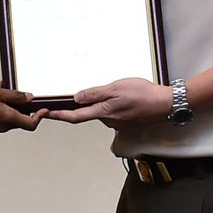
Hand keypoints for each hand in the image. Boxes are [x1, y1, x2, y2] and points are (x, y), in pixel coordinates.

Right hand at [0, 85, 45, 133]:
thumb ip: (14, 95)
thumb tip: (28, 97)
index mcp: (9, 119)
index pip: (31, 123)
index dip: (40, 116)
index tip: (44, 108)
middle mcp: (5, 125)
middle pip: (23, 118)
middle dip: (25, 106)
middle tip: (25, 94)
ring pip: (12, 115)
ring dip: (13, 103)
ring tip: (6, 89)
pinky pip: (3, 114)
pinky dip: (4, 104)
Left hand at [45, 78, 170, 127]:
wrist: (166, 104)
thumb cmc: (143, 94)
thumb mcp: (116, 88)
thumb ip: (95, 94)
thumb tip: (76, 98)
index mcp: (103, 113)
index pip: (75, 116)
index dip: (59, 115)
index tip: (46, 114)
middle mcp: (108, 121)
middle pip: (89, 113)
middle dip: (87, 103)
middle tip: (94, 90)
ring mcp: (118, 123)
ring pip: (102, 112)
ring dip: (103, 103)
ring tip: (119, 91)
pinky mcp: (126, 122)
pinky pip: (113, 113)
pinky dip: (114, 105)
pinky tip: (125, 97)